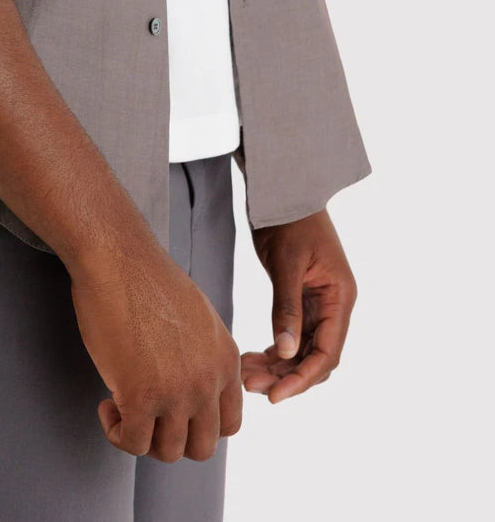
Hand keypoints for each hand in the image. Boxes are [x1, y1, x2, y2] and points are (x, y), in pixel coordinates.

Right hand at [69, 233, 242, 462]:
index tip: (172, 409)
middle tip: (147, 414)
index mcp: (226, 360)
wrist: (117, 257)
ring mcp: (177, 392)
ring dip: (142, 436)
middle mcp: (209, 381)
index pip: (230, 425)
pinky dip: (117, 433)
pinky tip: (106, 405)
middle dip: (172, 438)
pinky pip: (133, 442)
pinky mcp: (141, 395)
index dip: (198, 425)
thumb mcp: (198, 317)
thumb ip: (204, 355)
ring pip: (168, 451)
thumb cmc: (146, 278)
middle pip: (203, 447)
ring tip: (121, 405)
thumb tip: (190, 382)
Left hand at [242, 208, 357, 402]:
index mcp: (340, 298)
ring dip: (277, 366)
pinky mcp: (301, 299)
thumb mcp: (286, 263)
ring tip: (245, 374)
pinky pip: (291, 335)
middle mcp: (334, 305)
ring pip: (301, 349)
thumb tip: (285, 353)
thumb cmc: (288, 220)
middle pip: (315, 357)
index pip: (327, 353)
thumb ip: (286, 308)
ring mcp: (319, 303)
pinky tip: (251, 356)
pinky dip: (274, 349)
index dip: (303, 378)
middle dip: (285, 376)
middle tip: (250, 385)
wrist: (282, 190)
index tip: (276, 396)